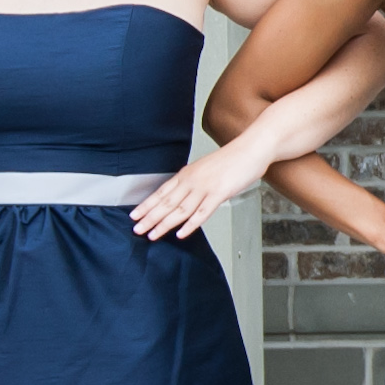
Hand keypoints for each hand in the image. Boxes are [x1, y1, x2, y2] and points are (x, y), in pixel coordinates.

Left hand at [130, 143, 274, 244]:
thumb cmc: (232, 159)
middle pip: (166, 202)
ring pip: (180, 209)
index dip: (147, 205)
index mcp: (187, 173)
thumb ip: (194, 181)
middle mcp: (192, 180)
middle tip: (137, 229)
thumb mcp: (206, 168)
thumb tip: (184, 194)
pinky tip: (181, 234)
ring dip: (164, 224)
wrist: (250, 149)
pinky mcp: (219, 194)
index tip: (134, 215)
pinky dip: (190, 225)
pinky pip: (202, 212)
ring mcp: (205, 187)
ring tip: (153, 234)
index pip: (161, 192)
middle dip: (150, 217)